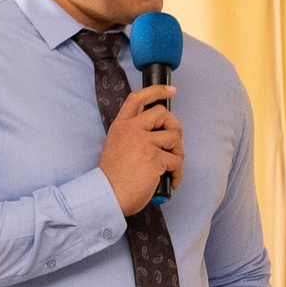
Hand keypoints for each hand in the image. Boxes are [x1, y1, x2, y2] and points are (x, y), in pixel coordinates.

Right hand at [101, 85, 183, 215]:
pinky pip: (177, 161)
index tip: (170, 91)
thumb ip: (132, 134)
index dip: (156, 91)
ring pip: (174, 137)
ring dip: (178, 153)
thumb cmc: (113, 176)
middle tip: (173, 144)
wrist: (108, 195)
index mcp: (121, 125)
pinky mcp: (155, 158)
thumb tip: (157, 132)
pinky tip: (172, 180)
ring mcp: (144, 142)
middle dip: (174, 128)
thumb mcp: (116, 145)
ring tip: (171, 166)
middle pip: (163, 114)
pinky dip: (178, 173)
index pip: (137, 98)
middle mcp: (132, 129)